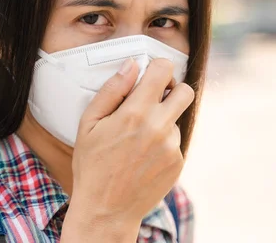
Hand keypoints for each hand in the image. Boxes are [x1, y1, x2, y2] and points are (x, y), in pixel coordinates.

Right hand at [61, 58, 193, 241]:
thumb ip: (112, 90)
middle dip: (172, 89)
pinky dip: (163, 143)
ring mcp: (172, 146)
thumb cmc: (92, 165)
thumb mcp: (89, 123)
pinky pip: (175, 141)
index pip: (164, 70)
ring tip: (138, 139)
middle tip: (154, 99)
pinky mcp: (178, 162)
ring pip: (177, 118)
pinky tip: (143, 156)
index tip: (150, 76)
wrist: (106, 210)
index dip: (158, 68)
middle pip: (186, 91)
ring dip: (163, 120)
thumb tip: (132, 65)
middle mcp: (159, 127)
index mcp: (136, 112)